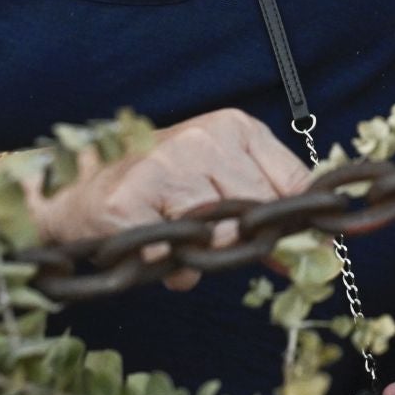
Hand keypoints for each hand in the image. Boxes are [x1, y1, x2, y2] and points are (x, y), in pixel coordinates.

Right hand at [28, 108, 313, 290]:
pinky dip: (168, 267)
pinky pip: (174, 259)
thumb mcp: (220, 176)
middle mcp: (204, 141)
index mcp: (235, 128)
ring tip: (176, 237)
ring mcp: (165, 168)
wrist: (76, 186)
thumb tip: (318, 252)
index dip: (297, 223)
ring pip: (219, 238)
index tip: (298, 247)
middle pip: (259, 214)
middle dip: (242, 241)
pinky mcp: (128, 202)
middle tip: (209, 238)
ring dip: (202, 255)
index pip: (294, 184)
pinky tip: (152, 246)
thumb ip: (266, 205)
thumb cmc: (159, 184)